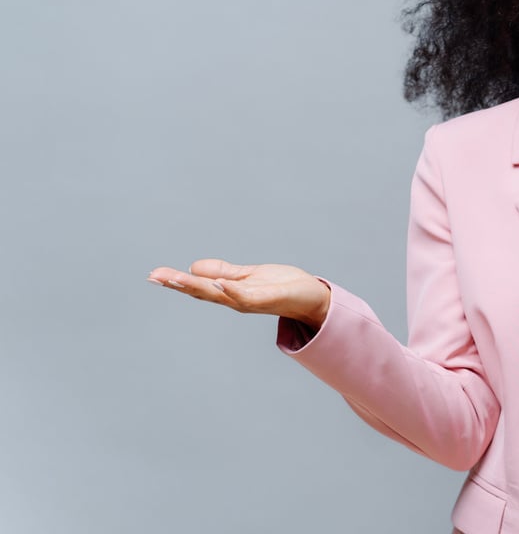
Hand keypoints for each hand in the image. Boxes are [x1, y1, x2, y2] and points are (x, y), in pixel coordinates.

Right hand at [147, 259, 331, 328]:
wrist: (312, 298)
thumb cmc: (281, 286)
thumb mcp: (247, 275)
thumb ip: (222, 272)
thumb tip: (194, 268)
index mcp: (230, 292)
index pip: (199, 286)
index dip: (176, 281)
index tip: (153, 274)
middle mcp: (236, 299)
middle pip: (203, 291)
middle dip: (179, 284)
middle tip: (155, 276)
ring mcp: (251, 300)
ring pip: (220, 294)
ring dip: (199, 287)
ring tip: (178, 278)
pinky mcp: (269, 298)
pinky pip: (247, 295)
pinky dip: (232, 290)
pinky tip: (219, 284)